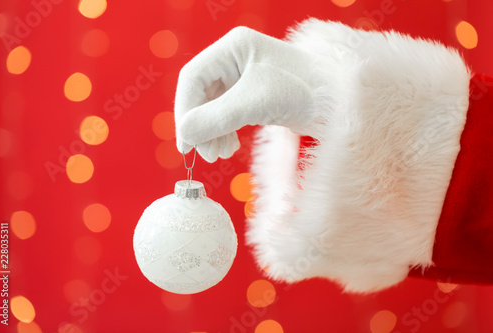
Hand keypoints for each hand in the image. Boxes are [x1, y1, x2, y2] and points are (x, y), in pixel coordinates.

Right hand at [174, 26, 327, 161]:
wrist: (341, 102)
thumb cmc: (304, 91)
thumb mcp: (253, 103)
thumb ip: (214, 118)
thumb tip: (184, 135)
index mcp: (233, 48)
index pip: (193, 78)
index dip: (184, 111)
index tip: (185, 142)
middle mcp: (236, 59)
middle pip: (201, 94)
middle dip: (200, 126)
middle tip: (205, 154)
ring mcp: (245, 78)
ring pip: (212, 107)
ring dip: (211, 132)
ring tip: (219, 154)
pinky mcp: (254, 96)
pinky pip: (227, 115)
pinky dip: (223, 132)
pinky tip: (228, 147)